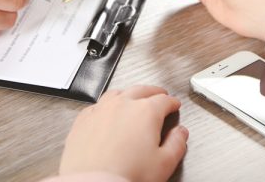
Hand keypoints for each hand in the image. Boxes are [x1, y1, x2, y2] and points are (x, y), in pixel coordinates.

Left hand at [59, 85, 187, 181]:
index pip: (163, 100)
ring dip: (129, 93)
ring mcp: (101, 109)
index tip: (174, 104)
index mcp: (146, 112)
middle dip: (153, 92)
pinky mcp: (83, 119)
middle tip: (159, 95)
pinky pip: (97, 104)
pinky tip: (107, 111)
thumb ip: (176, 144)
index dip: (172, 102)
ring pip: (117, 93)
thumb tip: (180, 133)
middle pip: (141, 90)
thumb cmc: (126, 175)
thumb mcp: (164, 163)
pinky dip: (107, 104)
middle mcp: (122, 105)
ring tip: (134, 97)